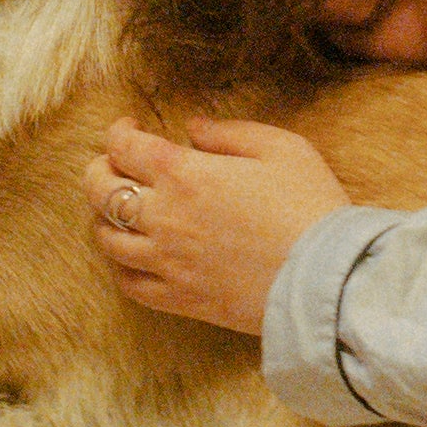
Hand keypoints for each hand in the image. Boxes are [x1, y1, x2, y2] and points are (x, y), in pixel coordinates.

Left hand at [91, 115, 352, 338]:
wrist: (326, 277)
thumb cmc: (310, 205)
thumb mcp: (281, 147)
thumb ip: (229, 132)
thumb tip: (193, 128)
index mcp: (184, 173)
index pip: (124, 147)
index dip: (118, 131)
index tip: (129, 127)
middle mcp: (164, 217)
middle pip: (100, 190)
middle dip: (100, 169)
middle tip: (115, 164)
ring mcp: (167, 262)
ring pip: (107, 238)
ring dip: (105, 217)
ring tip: (120, 210)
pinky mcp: (180, 298)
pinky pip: (130, 284)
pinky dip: (122, 266)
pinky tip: (134, 256)